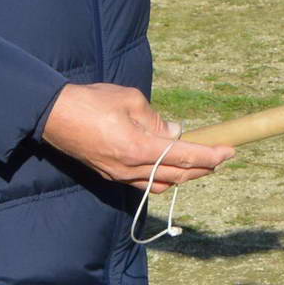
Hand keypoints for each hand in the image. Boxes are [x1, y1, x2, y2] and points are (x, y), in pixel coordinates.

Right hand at [41, 83, 233, 193]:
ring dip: (184, 175)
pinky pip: (144, 183)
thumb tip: (174, 134)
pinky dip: (163, 176)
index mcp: (137, 148)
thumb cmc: (92, 101)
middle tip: (221, 158)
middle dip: (203, 168)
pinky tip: (171, 166)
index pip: (183, 157)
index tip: (229, 151)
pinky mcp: (110, 175)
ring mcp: (118, 175)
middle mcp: (129, 168)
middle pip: (176, 175)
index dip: (210, 156)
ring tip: (201, 163)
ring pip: (160, 184)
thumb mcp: (131, 100)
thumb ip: (156, 120)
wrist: (54, 115)